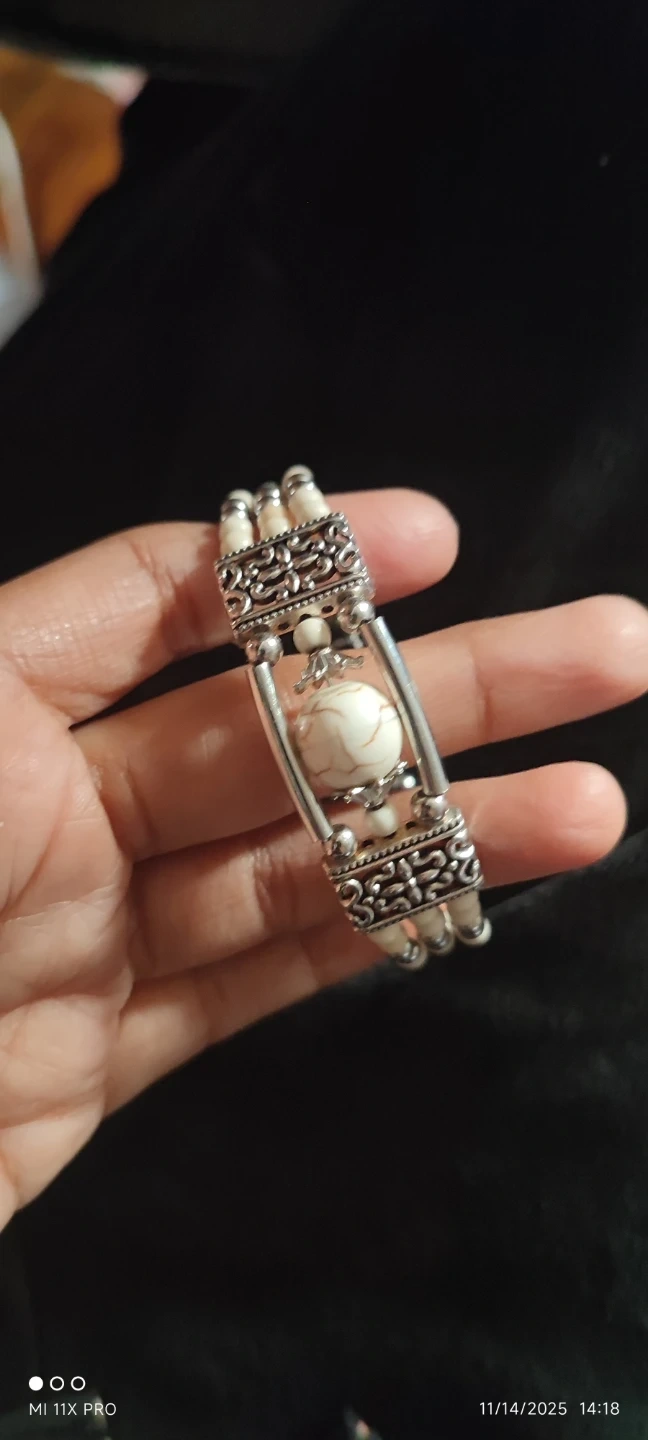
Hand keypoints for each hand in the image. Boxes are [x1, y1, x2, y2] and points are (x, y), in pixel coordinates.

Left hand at [0, 490, 645, 1231]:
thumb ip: (43, 647)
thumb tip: (172, 573)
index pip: (156, 604)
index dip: (295, 564)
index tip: (425, 536)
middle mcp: (44, 808)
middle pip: (274, 728)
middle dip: (442, 682)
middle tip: (601, 643)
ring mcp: (83, 934)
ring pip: (295, 861)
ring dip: (449, 822)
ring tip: (593, 794)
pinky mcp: (101, 1058)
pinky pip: (259, 979)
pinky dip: (371, 937)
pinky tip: (469, 888)